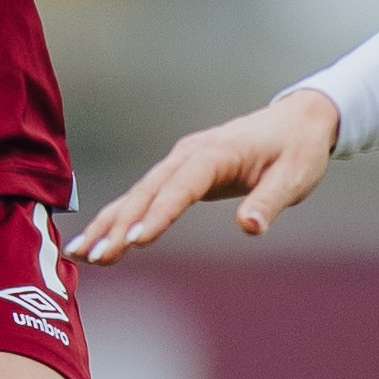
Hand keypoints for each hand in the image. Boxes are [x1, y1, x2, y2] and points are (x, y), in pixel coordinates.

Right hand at [76, 90, 340, 262]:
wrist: (298, 121)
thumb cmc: (298, 150)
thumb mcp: (294, 177)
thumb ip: (269, 201)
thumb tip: (250, 228)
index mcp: (216, 153)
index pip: (181, 186)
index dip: (158, 214)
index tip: (135, 241)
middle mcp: (189, 154)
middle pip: (148, 192)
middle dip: (118, 225)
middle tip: (95, 257)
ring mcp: (180, 161)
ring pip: (137, 194)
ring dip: (108, 224)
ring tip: (79, 255)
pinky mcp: (178, 172)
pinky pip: (144, 196)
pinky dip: (120, 217)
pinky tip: (99, 241)